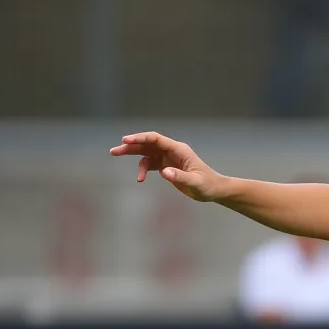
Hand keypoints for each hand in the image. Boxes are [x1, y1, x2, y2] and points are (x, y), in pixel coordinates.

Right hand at [109, 132, 225, 201]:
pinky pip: (150, 164)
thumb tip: (164, 172)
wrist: (214, 190)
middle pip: (148, 144)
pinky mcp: (167, 166)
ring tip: (115, 154)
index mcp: (179, 149)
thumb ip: (180, 177)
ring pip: (146, 152)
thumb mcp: (195, 182)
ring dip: (132, 154)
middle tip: (114, 150)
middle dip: (131, 145)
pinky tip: (140, 180)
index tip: (126, 140)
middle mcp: (172, 151)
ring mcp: (169, 158)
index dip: (140, 138)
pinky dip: (142, 169)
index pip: (156, 139)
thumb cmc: (207, 185)